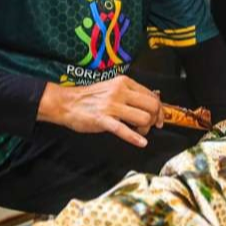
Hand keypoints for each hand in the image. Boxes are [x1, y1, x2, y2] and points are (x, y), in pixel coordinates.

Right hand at [37, 76, 162, 147]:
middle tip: (150, 126)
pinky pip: (124, 130)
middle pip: (152, 106)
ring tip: (138, 132)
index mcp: (124, 82)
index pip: (152, 95)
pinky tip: (141, 143)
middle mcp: (120, 91)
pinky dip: (135, 138)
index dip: (159, 109)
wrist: (66, 103)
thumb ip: (130, 93)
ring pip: (143, 118)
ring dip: (145, 129)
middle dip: (155, 119)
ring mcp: (111, 105)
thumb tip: (151, 102)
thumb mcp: (112, 87)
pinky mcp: (103, 119)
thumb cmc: (90, 97)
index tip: (158, 118)